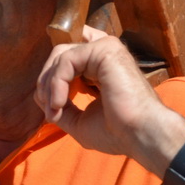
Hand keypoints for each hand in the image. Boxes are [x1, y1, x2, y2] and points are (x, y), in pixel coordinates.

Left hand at [34, 29, 184, 173]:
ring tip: (55, 110)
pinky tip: (60, 104)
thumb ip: (62, 105)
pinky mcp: (105, 50)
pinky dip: (57, 83)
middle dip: (46, 82)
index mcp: (101, 66)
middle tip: (50, 110)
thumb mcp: (79, 120)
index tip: (54, 107)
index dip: (53, 79)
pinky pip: (66, 61)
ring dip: (49, 85)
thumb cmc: (118, 132)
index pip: (67, 58)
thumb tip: (42, 99)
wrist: (142, 136)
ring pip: (60, 55)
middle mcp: (104, 52)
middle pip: (59, 54)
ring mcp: (106, 48)